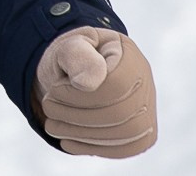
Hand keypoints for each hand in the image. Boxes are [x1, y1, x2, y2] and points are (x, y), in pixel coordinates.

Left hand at [33, 27, 155, 157]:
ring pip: (123, 134)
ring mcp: (147, 111)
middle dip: (77, 116)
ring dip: (80, 133)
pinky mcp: (140, 135)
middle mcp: (144, 83)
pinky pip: (123, 149)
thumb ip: (78, 56)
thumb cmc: (73, 57)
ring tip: (52, 125)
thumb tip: (87, 84)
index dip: (82, 95)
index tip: (55, 90)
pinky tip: (67, 139)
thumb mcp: (68, 46)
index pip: (116, 84)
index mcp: (128, 55)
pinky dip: (91, 147)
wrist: (76, 73)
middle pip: (120, 113)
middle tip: (49, 107)